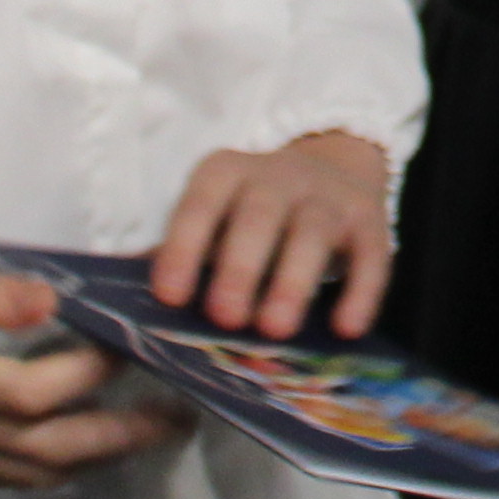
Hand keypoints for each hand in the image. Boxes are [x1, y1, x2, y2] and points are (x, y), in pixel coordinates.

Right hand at [0, 254, 174, 490]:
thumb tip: (55, 302)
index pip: (32, 394)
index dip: (89, 372)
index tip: (130, 342)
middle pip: (47, 449)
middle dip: (120, 434)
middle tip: (180, 414)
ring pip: (33, 472)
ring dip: (97, 457)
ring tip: (151, 431)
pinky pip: (7, 476)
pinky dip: (57, 465)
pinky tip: (88, 443)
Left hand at [152, 131, 394, 340]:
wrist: (333, 166)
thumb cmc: (250, 212)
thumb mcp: (212, 218)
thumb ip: (179, 256)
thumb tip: (127, 308)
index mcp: (225, 173)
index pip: (200, 205)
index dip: (183, 247)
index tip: (168, 296)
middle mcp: (278, 176)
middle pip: (259, 216)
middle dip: (240, 267)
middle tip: (225, 319)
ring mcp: (328, 195)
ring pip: (312, 231)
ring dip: (293, 281)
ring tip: (275, 331)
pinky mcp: (370, 219)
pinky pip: (371, 254)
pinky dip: (361, 291)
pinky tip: (346, 328)